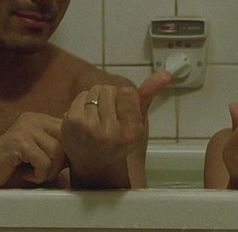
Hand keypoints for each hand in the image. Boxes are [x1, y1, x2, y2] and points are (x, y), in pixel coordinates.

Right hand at [0, 112, 67, 187]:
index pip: (69, 132)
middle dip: (59, 164)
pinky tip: (24, 173)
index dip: (67, 153)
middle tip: (43, 173)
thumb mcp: (39, 155)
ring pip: (57, 153)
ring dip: (48, 172)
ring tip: (32, 173)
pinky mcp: (18, 141)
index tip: (54, 166)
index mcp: (40, 119)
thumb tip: (84, 147)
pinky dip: (37, 175)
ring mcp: (25, 128)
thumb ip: (57, 147)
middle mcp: (33, 119)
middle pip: (66, 142)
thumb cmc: (11, 169)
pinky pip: (44, 162)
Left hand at [62, 70, 171, 187]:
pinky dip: (83, 102)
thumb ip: (149, 95)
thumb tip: (166, 73)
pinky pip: (81, 95)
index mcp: (130, 133)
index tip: (121, 114)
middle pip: (109, 89)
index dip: (124, 98)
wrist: (93, 165)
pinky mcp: (71, 123)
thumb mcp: (137, 121)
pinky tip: (86, 118)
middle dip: (109, 97)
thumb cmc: (118, 140)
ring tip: (97, 117)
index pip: (127, 92)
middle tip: (107, 116)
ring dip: (96, 98)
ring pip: (95, 90)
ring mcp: (88, 129)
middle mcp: (110, 133)